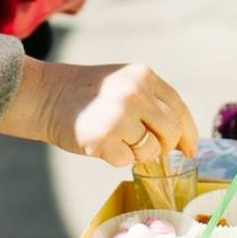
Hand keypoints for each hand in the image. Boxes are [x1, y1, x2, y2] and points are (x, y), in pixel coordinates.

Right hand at [0, 58, 198, 167]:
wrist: (45, 95)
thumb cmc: (87, 93)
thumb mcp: (124, 83)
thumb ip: (152, 102)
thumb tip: (182, 140)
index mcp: (143, 76)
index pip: (179, 109)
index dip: (189, 133)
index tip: (191, 150)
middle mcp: (134, 93)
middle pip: (170, 132)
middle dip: (165, 147)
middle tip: (149, 149)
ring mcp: (118, 116)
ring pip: (151, 150)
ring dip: (139, 153)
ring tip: (117, 140)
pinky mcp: (102, 140)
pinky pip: (127, 161)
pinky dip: (118, 159)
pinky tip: (102, 144)